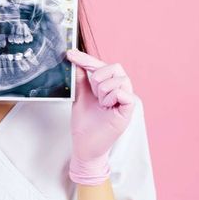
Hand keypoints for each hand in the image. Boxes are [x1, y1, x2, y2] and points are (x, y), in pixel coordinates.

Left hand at [66, 49, 135, 185]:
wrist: (84, 146)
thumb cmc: (85, 125)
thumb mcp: (80, 96)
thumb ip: (81, 79)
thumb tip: (76, 61)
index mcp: (109, 86)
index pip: (101, 65)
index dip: (86, 58)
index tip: (69, 54)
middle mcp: (119, 90)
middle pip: (115, 67)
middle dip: (98, 77)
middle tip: (93, 93)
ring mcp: (126, 100)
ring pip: (120, 79)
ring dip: (104, 90)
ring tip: (100, 104)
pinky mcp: (129, 111)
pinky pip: (124, 94)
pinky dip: (111, 98)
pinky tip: (106, 108)